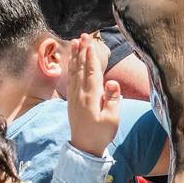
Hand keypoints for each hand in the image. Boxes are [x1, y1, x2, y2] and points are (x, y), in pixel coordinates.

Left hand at [67, 33, 121, 156]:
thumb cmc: (101, 133)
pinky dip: (71, 68)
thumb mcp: (112, 118)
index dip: (91, 56)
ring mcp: (74, 97)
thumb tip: (112, 82)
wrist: (84, 147)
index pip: (91, 72)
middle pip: (81, 68)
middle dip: (82, 51)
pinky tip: (71, 61)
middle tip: (83, 35)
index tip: (90, 42)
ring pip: (74, 72)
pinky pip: (71, 79)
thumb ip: (112, 99)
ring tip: (75, 42)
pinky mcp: (72, 100)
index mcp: (91, 97)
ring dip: (75, 56)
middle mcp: (80, 94)